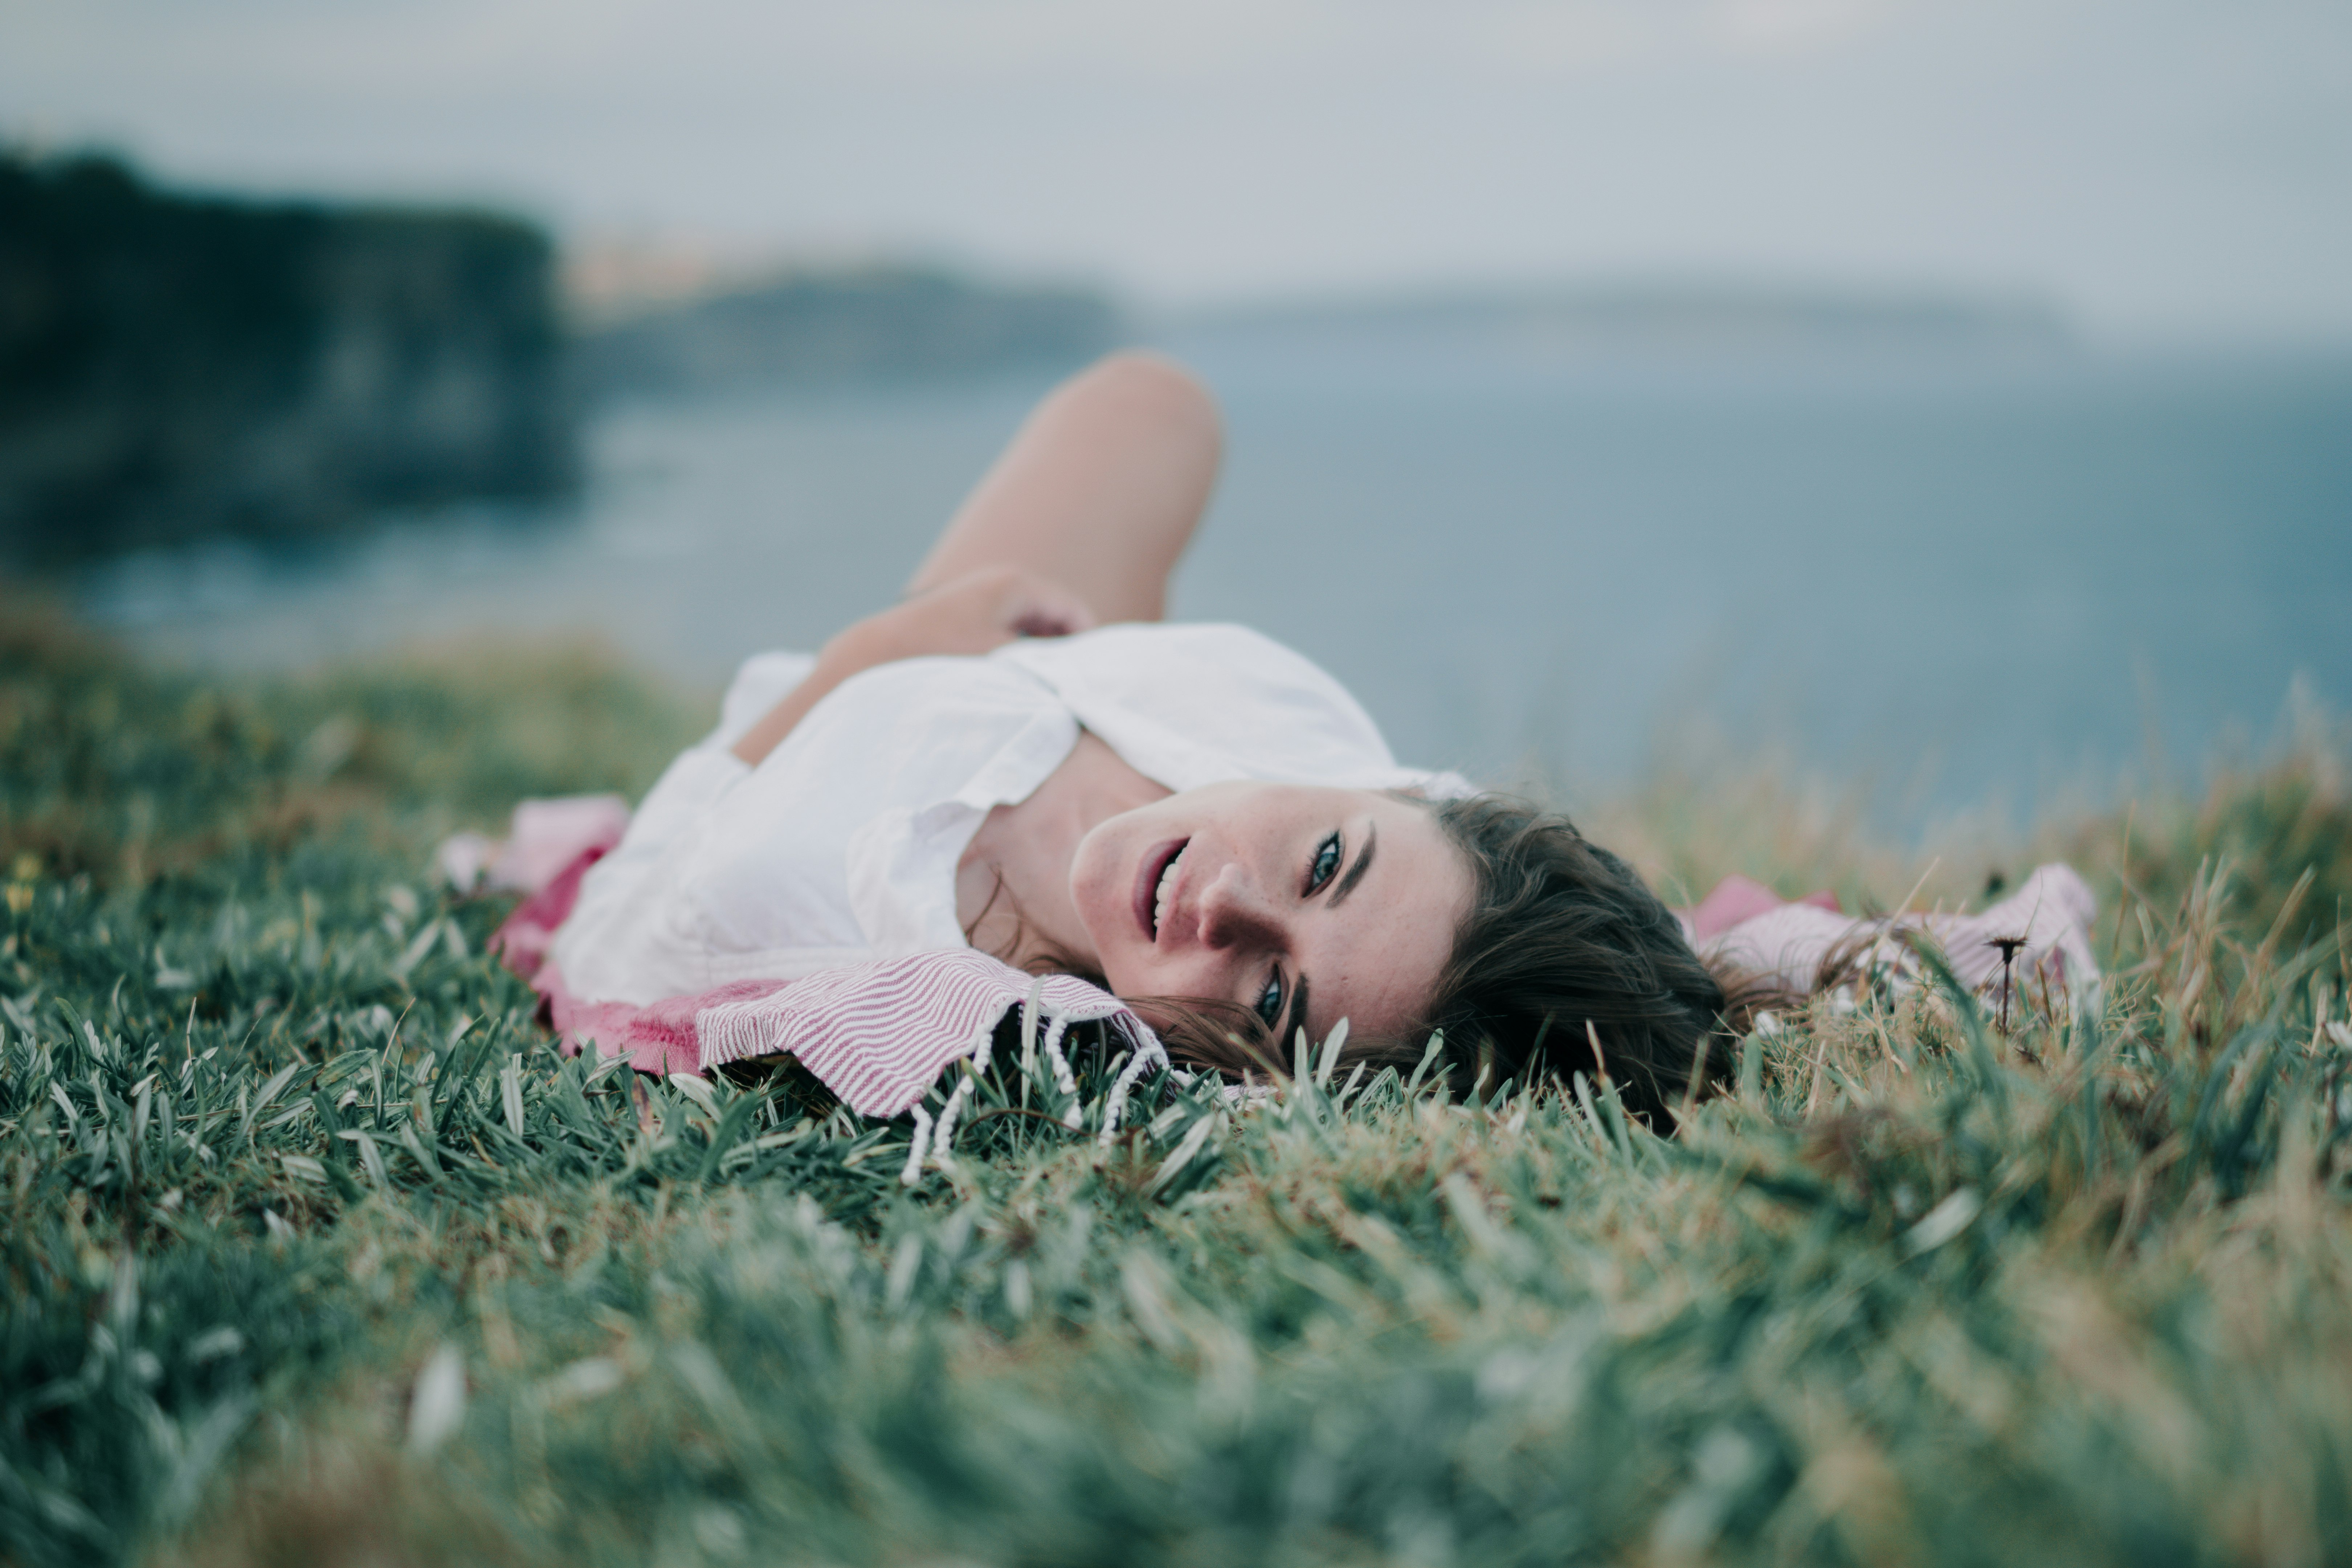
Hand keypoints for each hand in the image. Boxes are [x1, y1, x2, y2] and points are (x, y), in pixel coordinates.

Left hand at [823, 566, 1096, 672]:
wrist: (876, 657)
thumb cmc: (943, 658)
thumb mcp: (1004, 663)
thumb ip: (1046, 665)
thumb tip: (1078, 677)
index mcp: (1017, 584)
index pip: (1074, 612)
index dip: (1087, 648)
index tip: (1089, 683)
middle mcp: (1001, 582)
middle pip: (1054, 618)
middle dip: (1062, 651)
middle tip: (1067, 690)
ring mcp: (982, 597)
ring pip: (1030, 627)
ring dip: (1037, 656)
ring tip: (1038, 690)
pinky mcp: (966, 615)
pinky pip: (1006, 634)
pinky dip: (1014, 654)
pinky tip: (1008, 683)